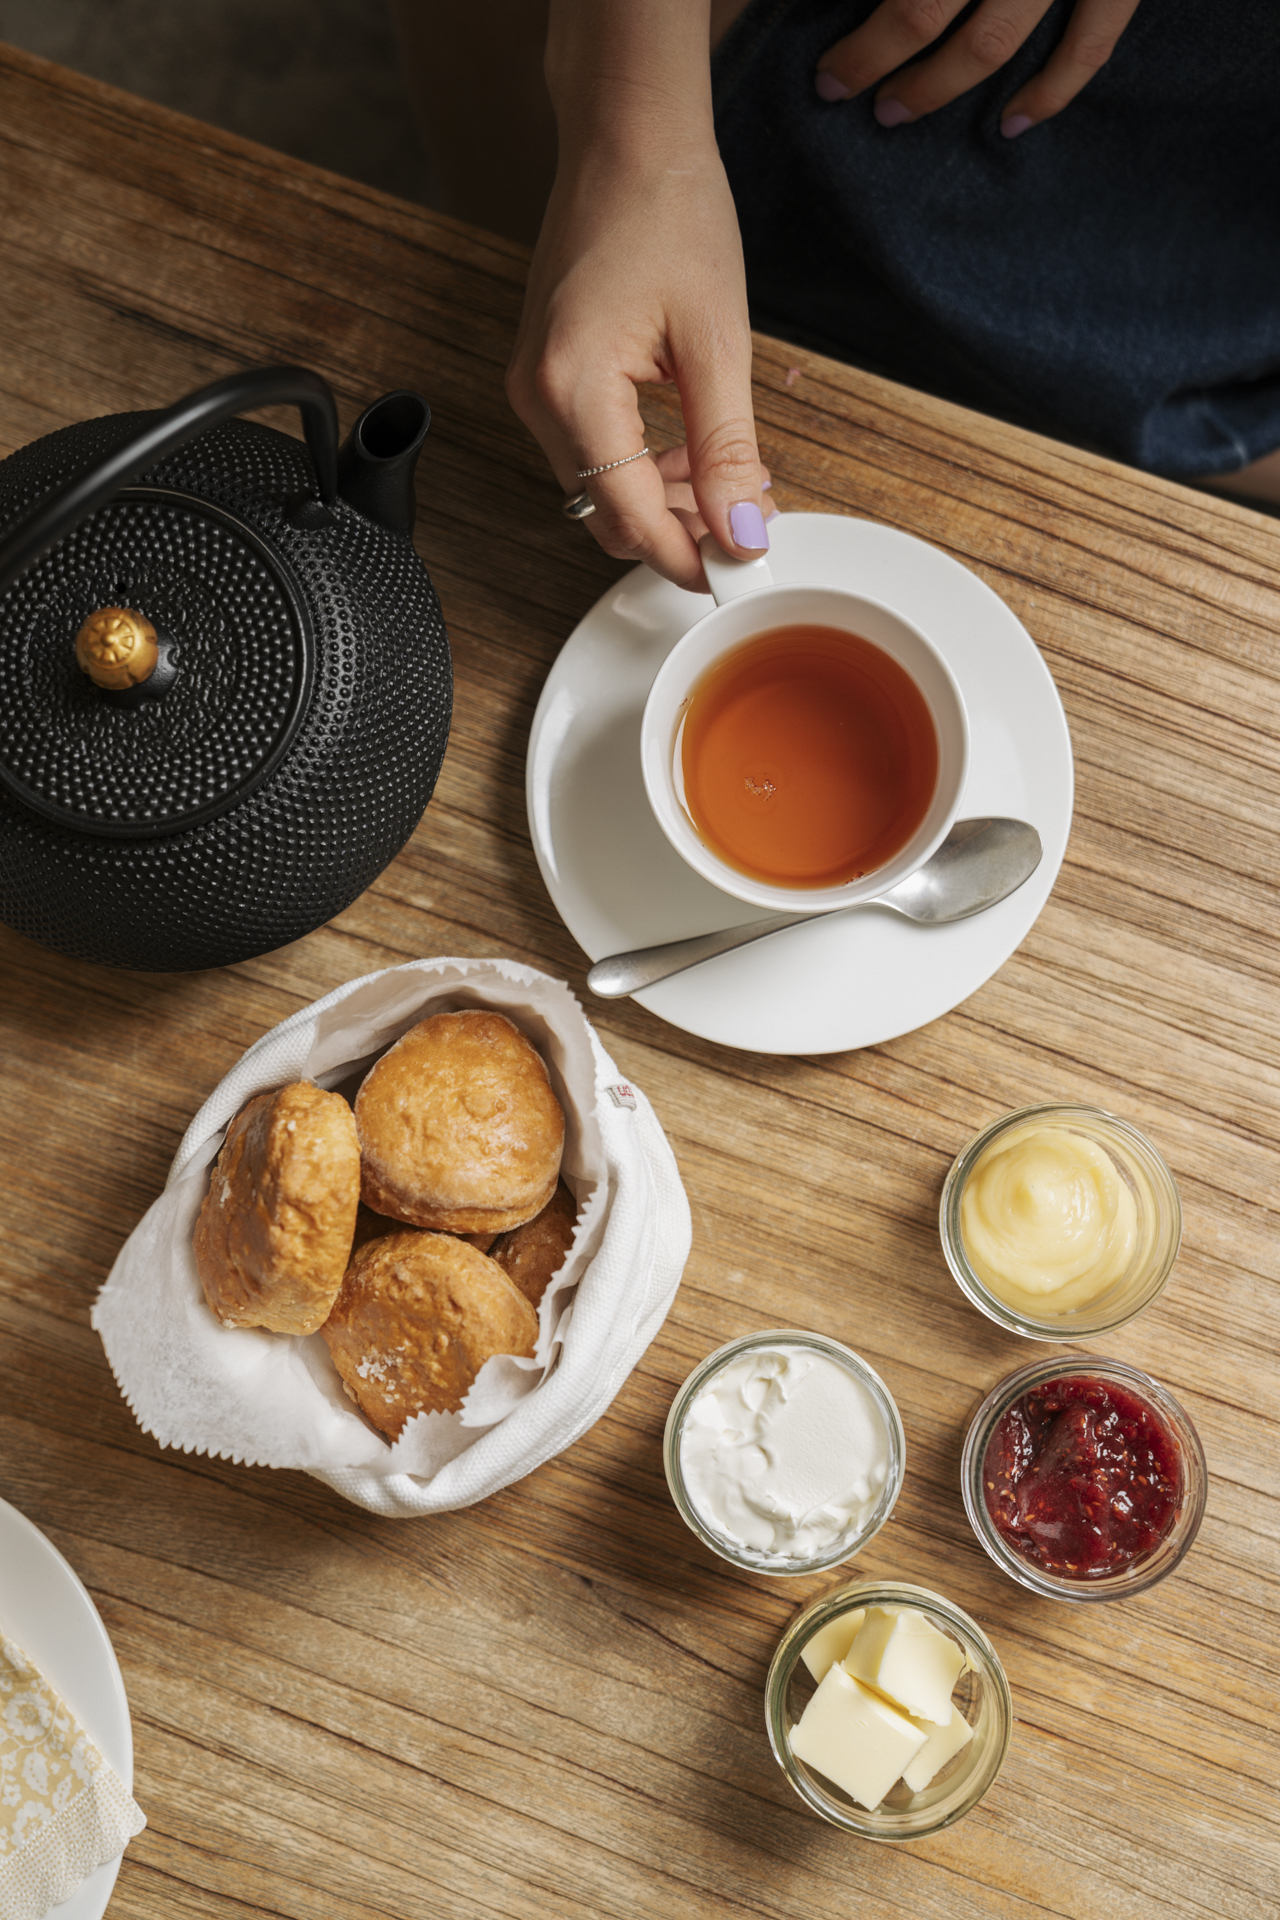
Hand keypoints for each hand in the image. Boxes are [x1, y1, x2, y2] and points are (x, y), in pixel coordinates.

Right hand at [506, 3, 769, 592]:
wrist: (627, 136)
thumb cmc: (667, 210)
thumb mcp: (717, 342)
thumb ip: (727, 450)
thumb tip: (741, 529)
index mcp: (571, 389)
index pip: (628, 518)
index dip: (687, 557)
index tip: (738, 569)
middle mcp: (536, 397)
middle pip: (606, 516)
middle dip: (677, 534)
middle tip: (748, 523)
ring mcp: (532, 387)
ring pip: (598, 491)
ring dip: (662, 503)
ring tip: (731, 482)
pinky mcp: (544, 375)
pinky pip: (591, 452)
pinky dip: (641, 468)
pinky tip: (690, 452)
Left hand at [815, 0, 1141, 136]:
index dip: (858, 31)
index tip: (822, 57)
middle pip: (924, 8)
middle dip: (873, 57)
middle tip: (837, 86)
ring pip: (993, 39)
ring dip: (936, 86)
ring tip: (894, 111)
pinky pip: (1091, 44)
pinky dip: (1053, 91)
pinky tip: (1013, 122)